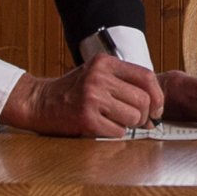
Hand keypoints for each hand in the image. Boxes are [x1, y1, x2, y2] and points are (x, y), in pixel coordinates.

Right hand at [1, 55, 165, 137]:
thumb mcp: (97, 73)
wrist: (39, 102)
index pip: (146, 77)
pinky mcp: (86, 118)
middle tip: (136, 120)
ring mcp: (92, 97)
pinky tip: (102, 127)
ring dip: (129, 125)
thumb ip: (123, 81)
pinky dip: (114, 133)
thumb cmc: (72, 90)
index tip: (157, 108)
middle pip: (143, 100)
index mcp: (105, 62)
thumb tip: (155, 105)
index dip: (157, 96)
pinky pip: (118, 131)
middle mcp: (99, 77)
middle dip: (144, 115)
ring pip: (133, 117)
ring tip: (115, 121)